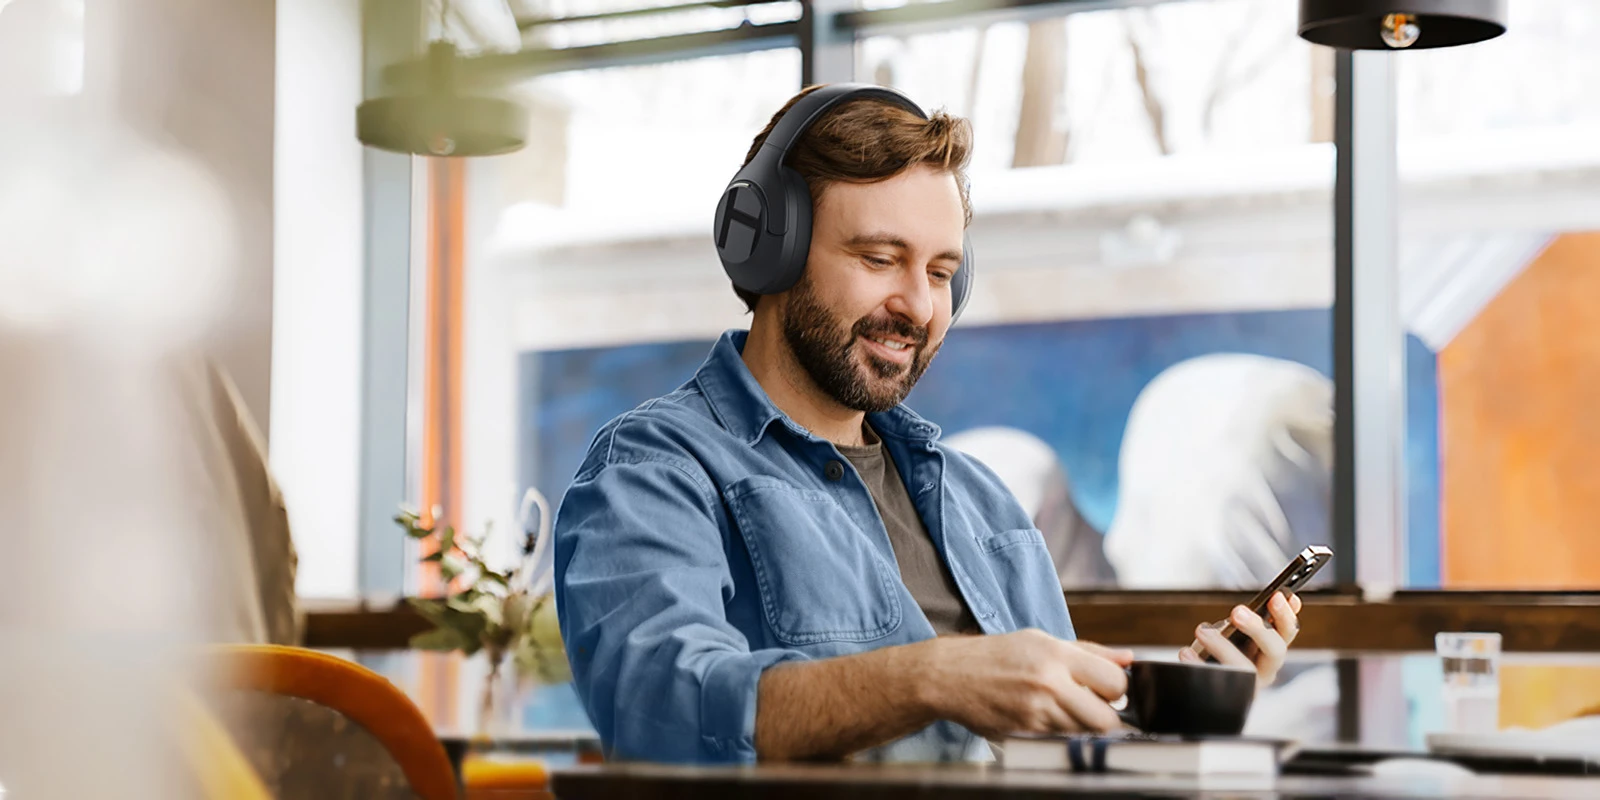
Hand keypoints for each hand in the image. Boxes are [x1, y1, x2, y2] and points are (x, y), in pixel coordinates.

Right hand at [920, 629, 1133, 737]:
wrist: (950, 675)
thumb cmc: (997, 655)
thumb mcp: (1041, 641)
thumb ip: (1088, 651)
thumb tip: (1129, 658)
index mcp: (1057, 655)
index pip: (1115, 681)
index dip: (1118, 690)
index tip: (1108, 691)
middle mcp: (1048, 683)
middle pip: (1106, 719)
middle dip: (1107, 719)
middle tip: (1095, 710)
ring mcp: (1035, 712)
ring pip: (1084, 735)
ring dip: (1083, 729)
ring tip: (1067, 713)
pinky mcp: (1024, 734)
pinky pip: (1059, 742)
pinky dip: (1061, 736)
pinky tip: (1047, 721)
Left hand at [1178, 592, 1301, 685]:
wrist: (1204, 694)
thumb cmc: (1221, 658)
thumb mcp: (1234, 637)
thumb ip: (1244, 624)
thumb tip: (1245, 611)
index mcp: (1271, 652)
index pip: (1287, 633)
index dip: (1286, 615)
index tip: (1278, 595)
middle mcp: (1265, 671)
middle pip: (1275, 652)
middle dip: (1258, 629)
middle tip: (1237, 611)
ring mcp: (1248, 687)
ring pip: (1246, 670)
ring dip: (1223, 647)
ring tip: (1202, 630)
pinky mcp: (1226, 698)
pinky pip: (1215, 683)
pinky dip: (1199, 666)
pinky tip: (1186, 653)